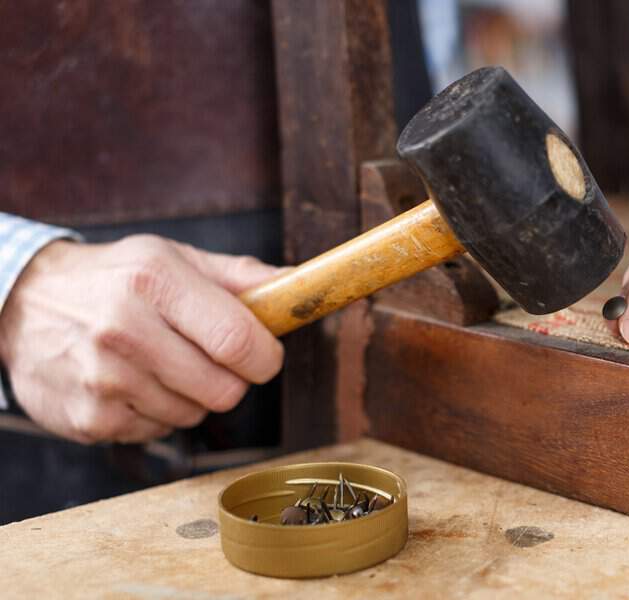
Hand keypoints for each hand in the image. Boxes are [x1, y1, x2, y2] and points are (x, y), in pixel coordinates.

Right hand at [0, 235, 284, 443]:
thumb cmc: (113, 278)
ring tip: (162, 364)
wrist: (20, 304)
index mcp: (154, 281)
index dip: (265, 358)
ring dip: (192, 397)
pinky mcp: (89, 418)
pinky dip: (156, 414)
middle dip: (232, 380)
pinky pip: (158, 432)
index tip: (264, 356)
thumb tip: (295, 285)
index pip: (237, 341)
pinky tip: (133, 383)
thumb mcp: (172, 259)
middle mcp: (124, 329)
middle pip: (225, 390)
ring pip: (195, 415)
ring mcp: (102, 378)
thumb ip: (238, 276)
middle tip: (210, 359)